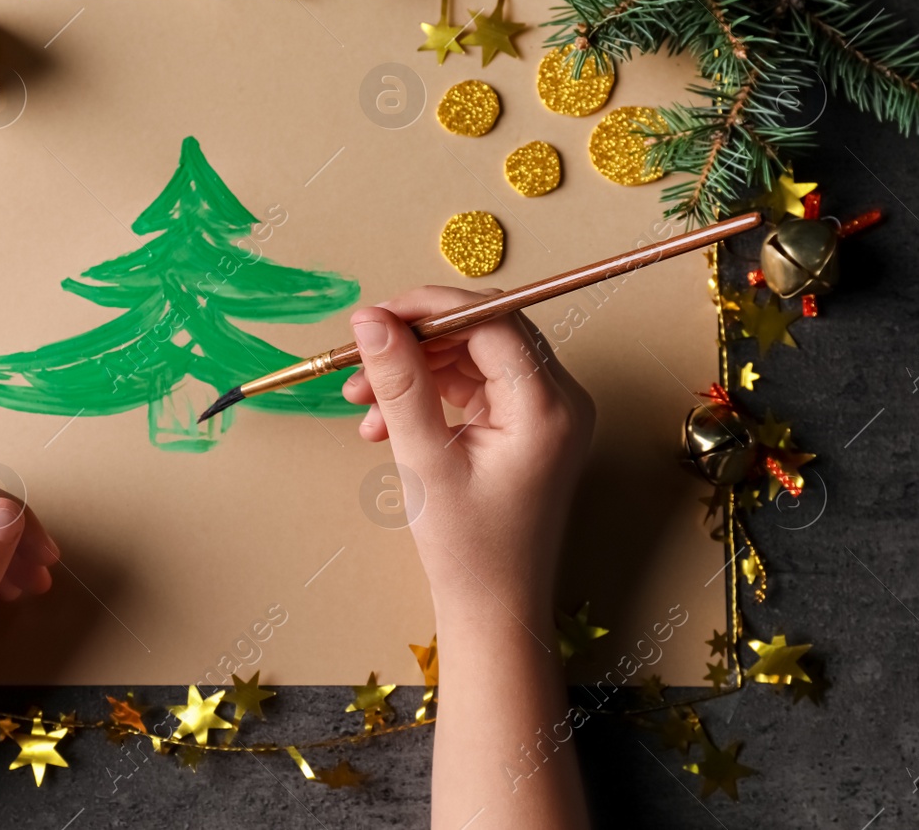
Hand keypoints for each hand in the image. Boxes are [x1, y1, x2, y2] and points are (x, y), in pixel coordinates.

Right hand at [341, 286, 594, 621]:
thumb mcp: (424, 460)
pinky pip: (472, 387)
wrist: (494, 611)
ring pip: (471, 358)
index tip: (373, 318)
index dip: (429, 308)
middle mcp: (558, 401)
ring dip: (413, 370)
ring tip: (361, 403)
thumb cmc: (470, 550)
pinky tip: (383, 424)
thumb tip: (370, 321)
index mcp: (548, 407)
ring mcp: (543, 414)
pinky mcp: (523, 428)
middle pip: (483, 333)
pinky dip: (426, 394)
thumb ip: (399, 383)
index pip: (492, 320)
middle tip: (360, 361)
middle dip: (415, 342)